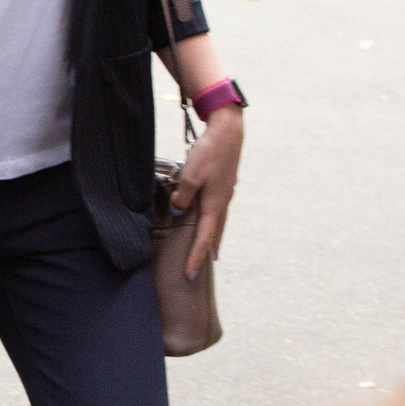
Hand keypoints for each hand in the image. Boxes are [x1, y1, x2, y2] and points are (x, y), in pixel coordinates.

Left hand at [169, 105, 242, 278]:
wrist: (228, 131)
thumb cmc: (210, 152)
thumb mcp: (190, 176)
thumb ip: (183, 196)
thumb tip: (177, 210)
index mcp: (215, 204)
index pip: (204, 238)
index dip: (196, 256)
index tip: (190, 274)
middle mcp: (223, 201)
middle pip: (215, 233)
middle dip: (207, 250)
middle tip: (202, 266)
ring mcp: (225, 192)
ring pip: (217, 220)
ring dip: (211, 235)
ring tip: (207, 248)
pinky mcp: (223, 183)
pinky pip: (216, 207)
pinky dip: (211, 219)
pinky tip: (207, 216)